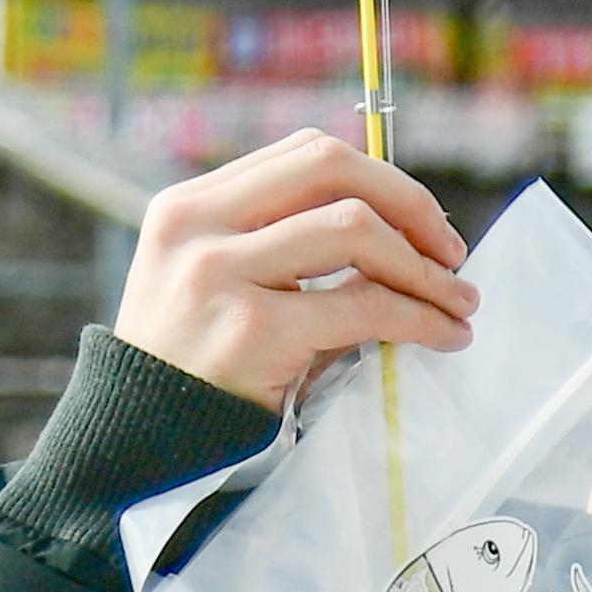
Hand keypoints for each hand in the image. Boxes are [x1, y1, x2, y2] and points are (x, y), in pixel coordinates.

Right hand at [114, 131, 478, 409]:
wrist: (132, 438)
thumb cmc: (193, 367)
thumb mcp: (218, 285)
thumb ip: (285, 251)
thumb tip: (405, 240)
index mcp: (192, 205)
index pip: (306, 154)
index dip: (381, 179)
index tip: (421, 222)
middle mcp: (200, 224)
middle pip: (332, 168)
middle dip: (411, 205)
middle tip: (452, 253)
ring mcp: (220, 272)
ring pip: (354, 229)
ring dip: (424, 267)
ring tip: (458, 302)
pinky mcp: (252, 328)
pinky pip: (362, 306)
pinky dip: (419, 318)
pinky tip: (444, 335)